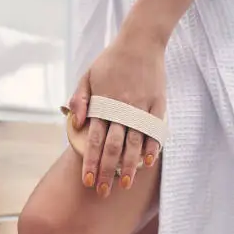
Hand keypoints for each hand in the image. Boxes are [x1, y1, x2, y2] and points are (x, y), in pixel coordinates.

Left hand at [68, 33, 165, 196]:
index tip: (88, 181)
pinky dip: (151, 147)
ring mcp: (140, 108)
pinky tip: (147, 163)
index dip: (90, 162)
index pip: (93, 140)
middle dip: (106, 171)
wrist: (140, 42)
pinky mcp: (157, 105)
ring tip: (124, 185)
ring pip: (133, 143)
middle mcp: (121, 110)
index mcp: (102, 105)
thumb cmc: (110, 61)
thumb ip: (80, 99)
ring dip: (128, 167)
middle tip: (103, 192)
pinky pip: (154, 130)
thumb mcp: (87, 76)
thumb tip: (77, 123)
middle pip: (112, 147)